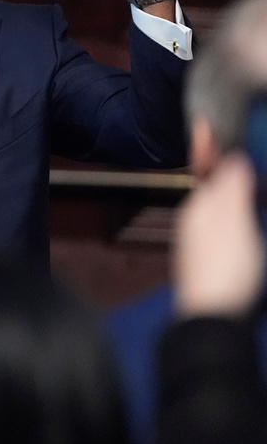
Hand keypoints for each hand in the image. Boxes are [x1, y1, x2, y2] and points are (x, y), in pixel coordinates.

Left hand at [174, 153, 264, 317]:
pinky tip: (248, 221)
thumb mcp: (232, 224)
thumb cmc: (224, 271)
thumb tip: (231, 159)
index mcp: (198, 209)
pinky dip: (238, 217)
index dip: (207, 148)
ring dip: (234, 193)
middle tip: (237, 148)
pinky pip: (226, 229)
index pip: (204, 171)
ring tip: (248, 178)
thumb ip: (231, 191)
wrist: (214, 319)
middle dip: (226, 171)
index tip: (204, 124)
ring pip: (220, 210)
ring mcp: (203, 245)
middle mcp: (195, 224)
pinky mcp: (214, 263)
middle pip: (213, 190)